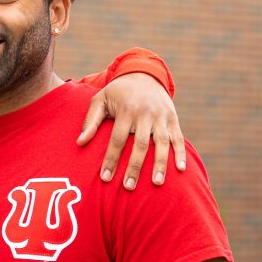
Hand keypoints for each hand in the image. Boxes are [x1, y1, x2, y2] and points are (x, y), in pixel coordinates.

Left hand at [76, 72, 185, 189]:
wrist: (144, 74)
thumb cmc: (117, 92)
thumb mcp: (100, 99)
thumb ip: (90, 121)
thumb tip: (79, 142)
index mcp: (126, 110)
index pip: (117, 139)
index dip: (111, 159)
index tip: (105, 178)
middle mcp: (145, 113)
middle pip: (140, 144)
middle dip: (135, 167)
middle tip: (128, 187)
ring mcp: (161, 116)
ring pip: (162, 143)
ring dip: (160, 164)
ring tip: (156, 183)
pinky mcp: (173, 119)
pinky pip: (178, 138)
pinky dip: (181, 153)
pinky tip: (181, 169)